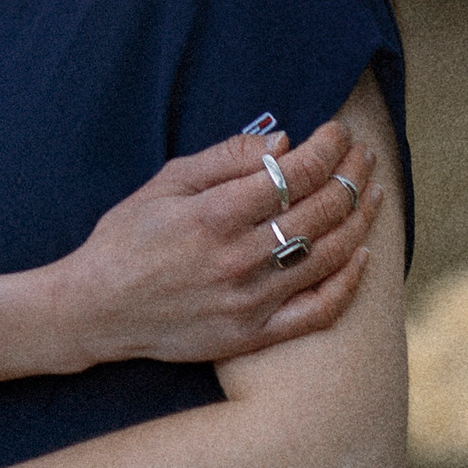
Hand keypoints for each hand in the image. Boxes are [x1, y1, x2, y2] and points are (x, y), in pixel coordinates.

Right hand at [61, 117, 383, 371]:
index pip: (295, 174)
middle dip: (350, 176)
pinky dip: (348, 283)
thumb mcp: (165, 182)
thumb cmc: (127, 237)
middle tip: (365, 156)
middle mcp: (238, 258)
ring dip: (359, 220)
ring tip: (372, 193)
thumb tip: (284, 142)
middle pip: (320, 211)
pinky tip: (362, 257)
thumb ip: (225, 158)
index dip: (327, 148)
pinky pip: (318, 311)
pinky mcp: (252, 335)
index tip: (340, 132)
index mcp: (214, 215)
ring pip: (328, 256)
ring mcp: (249, 301)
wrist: (96, 309)